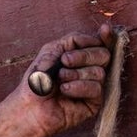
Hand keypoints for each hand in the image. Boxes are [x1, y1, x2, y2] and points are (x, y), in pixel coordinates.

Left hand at [19, 22, 116, 136]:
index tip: (105, 30)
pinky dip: (79, 87)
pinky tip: (65, 90)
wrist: (30, 106)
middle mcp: (89, 70)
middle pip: (103, 55)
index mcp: (80, 56)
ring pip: (100, 72)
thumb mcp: (51, 51)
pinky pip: (96, 89)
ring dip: (76, 74)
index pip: (100, 44)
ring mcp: (93, 86)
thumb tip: (98, 36)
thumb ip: (73, 40)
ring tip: (60, 80)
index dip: (106, 36)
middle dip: (84, 56)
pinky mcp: (94, 103)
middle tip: (65, 62)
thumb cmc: (37, 80)